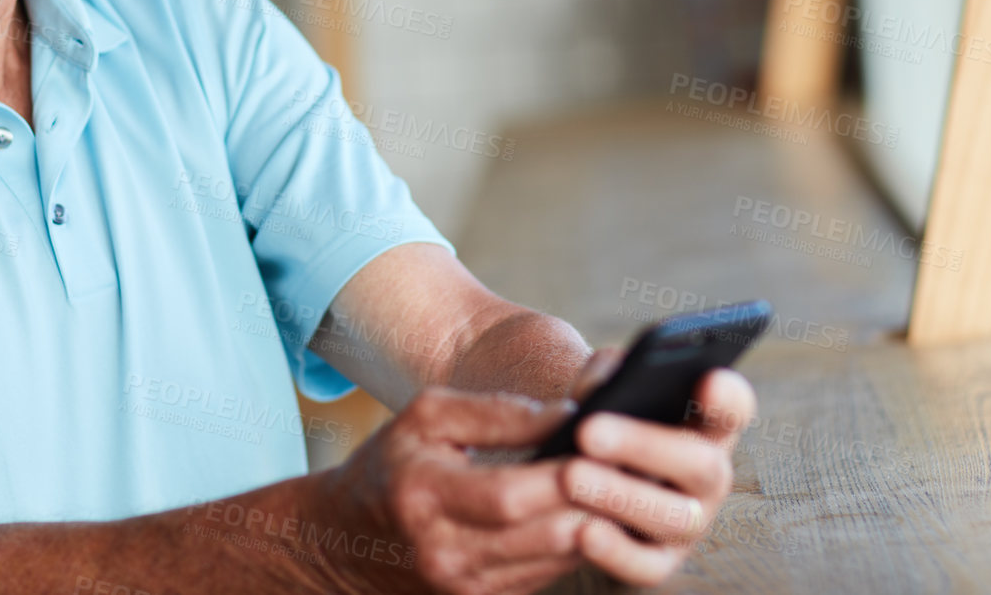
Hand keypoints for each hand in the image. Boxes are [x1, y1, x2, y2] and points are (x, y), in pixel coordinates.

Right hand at [312, 371, 753, 594]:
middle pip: (547, 533)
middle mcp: (448, 555)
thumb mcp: (426, 417)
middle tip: (643, 462)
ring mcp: (468, 588)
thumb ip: (494, 413)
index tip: (607, 440)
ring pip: (558, 558)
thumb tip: (566, 415)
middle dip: (599, 499)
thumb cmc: (393, 464)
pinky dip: (578, 541)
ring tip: (633, 481)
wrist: (347, 541)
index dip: (564, 471)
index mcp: (427, 498)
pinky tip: (600, 509)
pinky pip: (549, 573)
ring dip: (600, 522)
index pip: (511, 494)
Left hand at [560, 352, 755, 574]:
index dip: (728, 397)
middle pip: (699, 464)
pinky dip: (616, 552)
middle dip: (642, 446)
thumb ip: (606, 376)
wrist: (578, 463)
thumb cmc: (603, 413)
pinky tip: (584, 532)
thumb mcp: (605, 385)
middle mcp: (709, 476)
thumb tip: (593, 395)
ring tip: (570, 476)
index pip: (733, 408)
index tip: (710, 379)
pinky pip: (646, 567)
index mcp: (706, 423)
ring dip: (620, 497)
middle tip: (588, 431)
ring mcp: (690, 522)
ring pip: (674, 517)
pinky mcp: (660, 561)